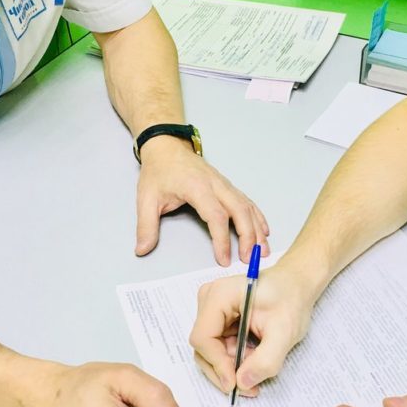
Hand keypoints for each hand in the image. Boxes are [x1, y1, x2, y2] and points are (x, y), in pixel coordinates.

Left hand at [135, 136, 268, 265]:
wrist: (166, 147)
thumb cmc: (159, 171)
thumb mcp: (146, 198)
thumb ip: (146, 226)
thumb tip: (142, 249)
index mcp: (197, 187)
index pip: (216, 216)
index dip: (222, 240)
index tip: (224, 259)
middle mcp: (216, 185)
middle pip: (240, 211)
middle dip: (247, 237)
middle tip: (249, 260)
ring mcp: (224, 184)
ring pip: (247, 207)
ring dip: (257, 230)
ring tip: (263, 251)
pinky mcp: (228, 186)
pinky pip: (248, 202)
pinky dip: (258, 217)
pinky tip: (263, 231)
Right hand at [189, 263, 314, 395]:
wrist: (295, 286)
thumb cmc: (291, 299)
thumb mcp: (285, 332)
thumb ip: (266, 360)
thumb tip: (242, 383)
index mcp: (220, 295)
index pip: (203, 338)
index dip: (217, 364)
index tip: (236, 384)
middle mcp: (209, 300)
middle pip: (203, 347)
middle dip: (225, 370)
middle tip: (250, 387)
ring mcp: (211, 310)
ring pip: (210, 351)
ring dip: (231, 367)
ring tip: (258, 367)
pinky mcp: (218, 319)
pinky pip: (218, 348)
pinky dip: (234, 360)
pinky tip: (254, 357)